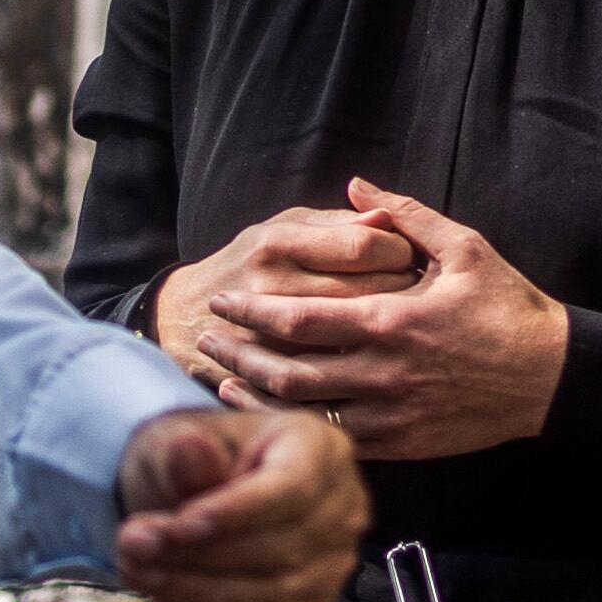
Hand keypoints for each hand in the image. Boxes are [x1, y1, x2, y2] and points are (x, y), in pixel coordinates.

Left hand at [117, 407, 365, 601]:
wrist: (192, 496)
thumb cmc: (190, 461)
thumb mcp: (174, 441)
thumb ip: (183, 453)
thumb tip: (190, 449)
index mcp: (320, 448)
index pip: (293, 486)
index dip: (237, 512)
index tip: (177, 526)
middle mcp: (343, 507)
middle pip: (282, 547)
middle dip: (200, 555)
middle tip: (132, 548)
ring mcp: (334, 565)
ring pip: (275, 596)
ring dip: (198, 594)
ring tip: (138, 574)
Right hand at [149, 207, 419, 378]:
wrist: (183, 319)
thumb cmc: (251, 262)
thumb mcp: (284, 227)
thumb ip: (337, 223)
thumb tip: (387, 220)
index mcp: (280, 243)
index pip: (367, 244)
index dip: (400, 249)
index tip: (410, 256)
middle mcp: (272, 288)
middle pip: (367, 293)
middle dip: (404, 293)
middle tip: (418, 294)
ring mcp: (269, 338)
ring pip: (353, 342)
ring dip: (387, 337)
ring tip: (400, 327)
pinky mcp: (269, 378)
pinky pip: (330, 382)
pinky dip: (359, 377)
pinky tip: (373, 364)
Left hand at [186, 180, 572, 463]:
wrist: (551, 377)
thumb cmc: (508, 306)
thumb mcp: (464, 247)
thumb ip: (405, 217)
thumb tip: (357, 187)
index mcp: (391, 321)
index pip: (300, 319)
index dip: (253, 312)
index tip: (224, 301)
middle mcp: (383, 372)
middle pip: (288, 369)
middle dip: (238, 354)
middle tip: (207, 340)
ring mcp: (390, 414)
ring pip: (305, 412)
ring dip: (256, 397)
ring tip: (222, 381)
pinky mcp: (402, 444)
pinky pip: (335, 441)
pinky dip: (296, 429)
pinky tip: (276, 417)